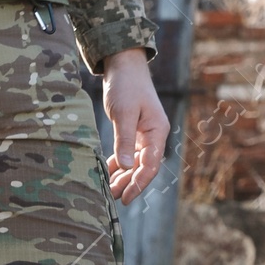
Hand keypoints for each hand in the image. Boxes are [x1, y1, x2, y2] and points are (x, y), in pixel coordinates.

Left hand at [103, 47, 168, 203]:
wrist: (123, 65)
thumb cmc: (126, 86)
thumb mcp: (124, 113)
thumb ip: (125, 140)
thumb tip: (127, 168)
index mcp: (157, 132)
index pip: (150, 165)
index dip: (139, 183)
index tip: (126, 197)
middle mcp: (153, 135)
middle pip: (143, 167)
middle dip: (129, 183)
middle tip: (113, 198)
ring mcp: (143, 134)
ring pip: (135, 162)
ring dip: (123, 176)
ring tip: (109, 190)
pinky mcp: (132, 131)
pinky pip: (127, 153)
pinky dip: (118, 163)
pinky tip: (108, 173)